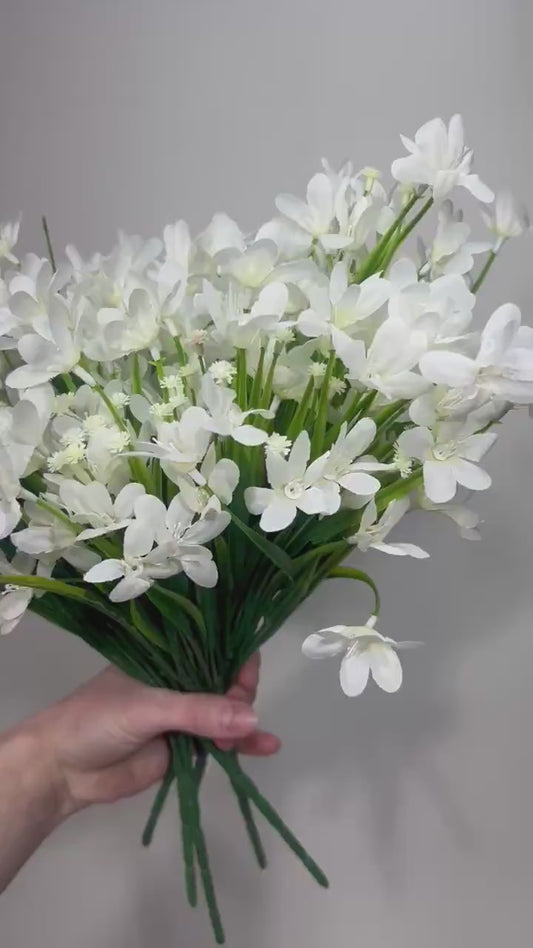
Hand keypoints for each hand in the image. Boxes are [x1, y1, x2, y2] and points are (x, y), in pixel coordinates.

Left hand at [35, 654, 278, 816]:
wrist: (62, 770)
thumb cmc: (95, 720)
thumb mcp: (147, 707)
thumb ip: (198, 711)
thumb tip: (251, 718)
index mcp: (166, 657)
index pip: (212, 646)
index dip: (234, 656)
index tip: (244, 674)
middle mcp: (179, 681)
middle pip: (225, 679)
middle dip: (239, 694)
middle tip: (236, 714)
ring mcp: (183, 716)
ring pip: (227, 713)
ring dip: (243, 723)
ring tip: (249, 738)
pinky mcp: (185, 748)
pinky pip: (221, 742)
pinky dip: (243, 745)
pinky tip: (268, 747)